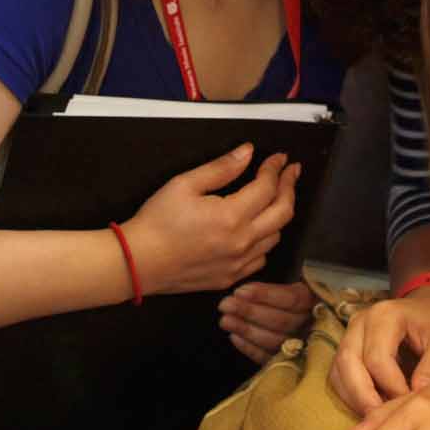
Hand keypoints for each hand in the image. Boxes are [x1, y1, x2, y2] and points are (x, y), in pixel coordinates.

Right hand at [122, 144, 298, 295]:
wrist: (139, 263)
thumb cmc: (157, 221)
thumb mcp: (185, 184)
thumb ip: (221, 168)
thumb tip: (248, 152)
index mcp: (232, 216)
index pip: (268, 188)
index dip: (276, 169)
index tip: (279, 157)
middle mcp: (242, 242)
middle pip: (283, 213)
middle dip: (290, 187)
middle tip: (291, 171)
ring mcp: (238, 264)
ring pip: (275, 237)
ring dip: (280, 213)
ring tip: (276, 196)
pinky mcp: (231, 277)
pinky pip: (261, 258)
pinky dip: (266, 239)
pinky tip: (259, 229)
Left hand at [218, 278, 312, 362]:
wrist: (304, 322)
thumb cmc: (289, 300)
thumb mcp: (289, 287)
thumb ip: (274, 289)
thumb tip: (243, 292)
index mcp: (313, 302)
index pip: (290, 299)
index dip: (264, 295)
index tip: (239, 291)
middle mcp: (311, 326)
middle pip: (280, 321)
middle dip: (249, 312)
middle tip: (225, 305)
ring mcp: (301, 346)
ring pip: (274, 340)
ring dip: (246, 330)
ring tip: (225, 320)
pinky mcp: (289, 362)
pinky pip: (269, 358)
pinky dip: (250, 348)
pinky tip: (234, 337)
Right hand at [329, 293, 429, 415]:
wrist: (427, 310)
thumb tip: (416, 395)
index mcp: (384, 315)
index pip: (377, 358)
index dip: (392, 387)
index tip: (410, 406)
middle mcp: (359, 322)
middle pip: (348, 363)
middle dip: (364, 397)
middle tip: (384, 421)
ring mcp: (348, 335)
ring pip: (338, 372)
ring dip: (355, 399)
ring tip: (378, 419)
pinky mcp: (346, 349)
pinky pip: (338, 377)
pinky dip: (351, 396)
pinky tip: (371, 410)